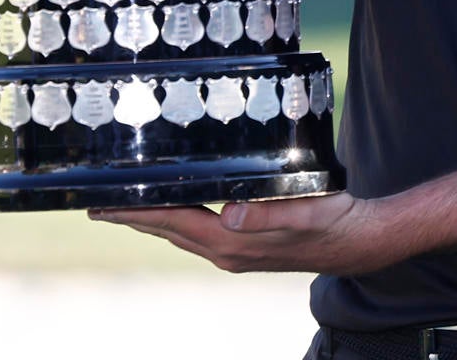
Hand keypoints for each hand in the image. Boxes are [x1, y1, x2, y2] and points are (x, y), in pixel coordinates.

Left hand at [89, 192, 406, 275]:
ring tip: (125, 208)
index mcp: (233, 243)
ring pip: (181, 234)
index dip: (137, 212)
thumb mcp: (304, 210)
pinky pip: (199, 233)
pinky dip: (177, 221)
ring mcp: (235, 253)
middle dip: (133, 218)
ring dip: (151, 221)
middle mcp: (227, 251)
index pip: (173, 222)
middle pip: (168, 231)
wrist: (359, 242)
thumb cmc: (334, 220)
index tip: (103, 205)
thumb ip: (267, 213)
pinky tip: (176, 211)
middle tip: (98, 204)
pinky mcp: (245, 248)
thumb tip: (230, 215)